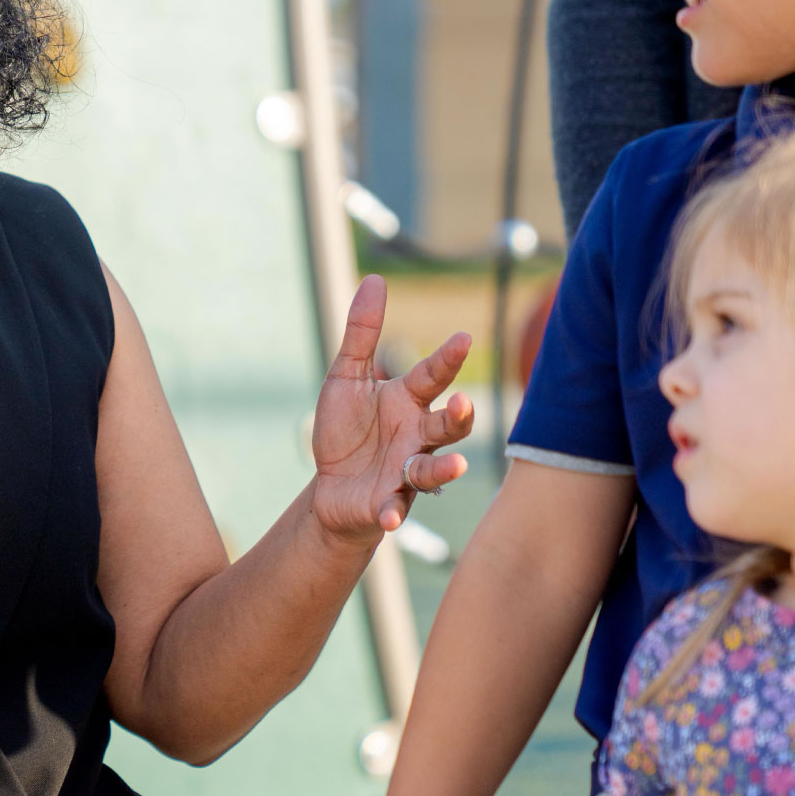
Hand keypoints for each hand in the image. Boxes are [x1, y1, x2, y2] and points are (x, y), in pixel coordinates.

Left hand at [311, 274, 472, 543]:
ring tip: (455, 466)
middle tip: (462, 404)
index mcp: (407, 400)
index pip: (432, 376)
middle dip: (458, 417)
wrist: (331, 485)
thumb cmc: (346, 428)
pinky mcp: (389, 502)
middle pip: (447, 426)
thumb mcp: (346, 376)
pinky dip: (394, 512)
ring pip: (432, 469)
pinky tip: (390, 517)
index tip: (463, 338)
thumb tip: (376, 278)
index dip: (448, 359)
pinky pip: (396, 507)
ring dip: (443, 469)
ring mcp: (405, 471)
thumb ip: (362, 333)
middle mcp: (416, 436)